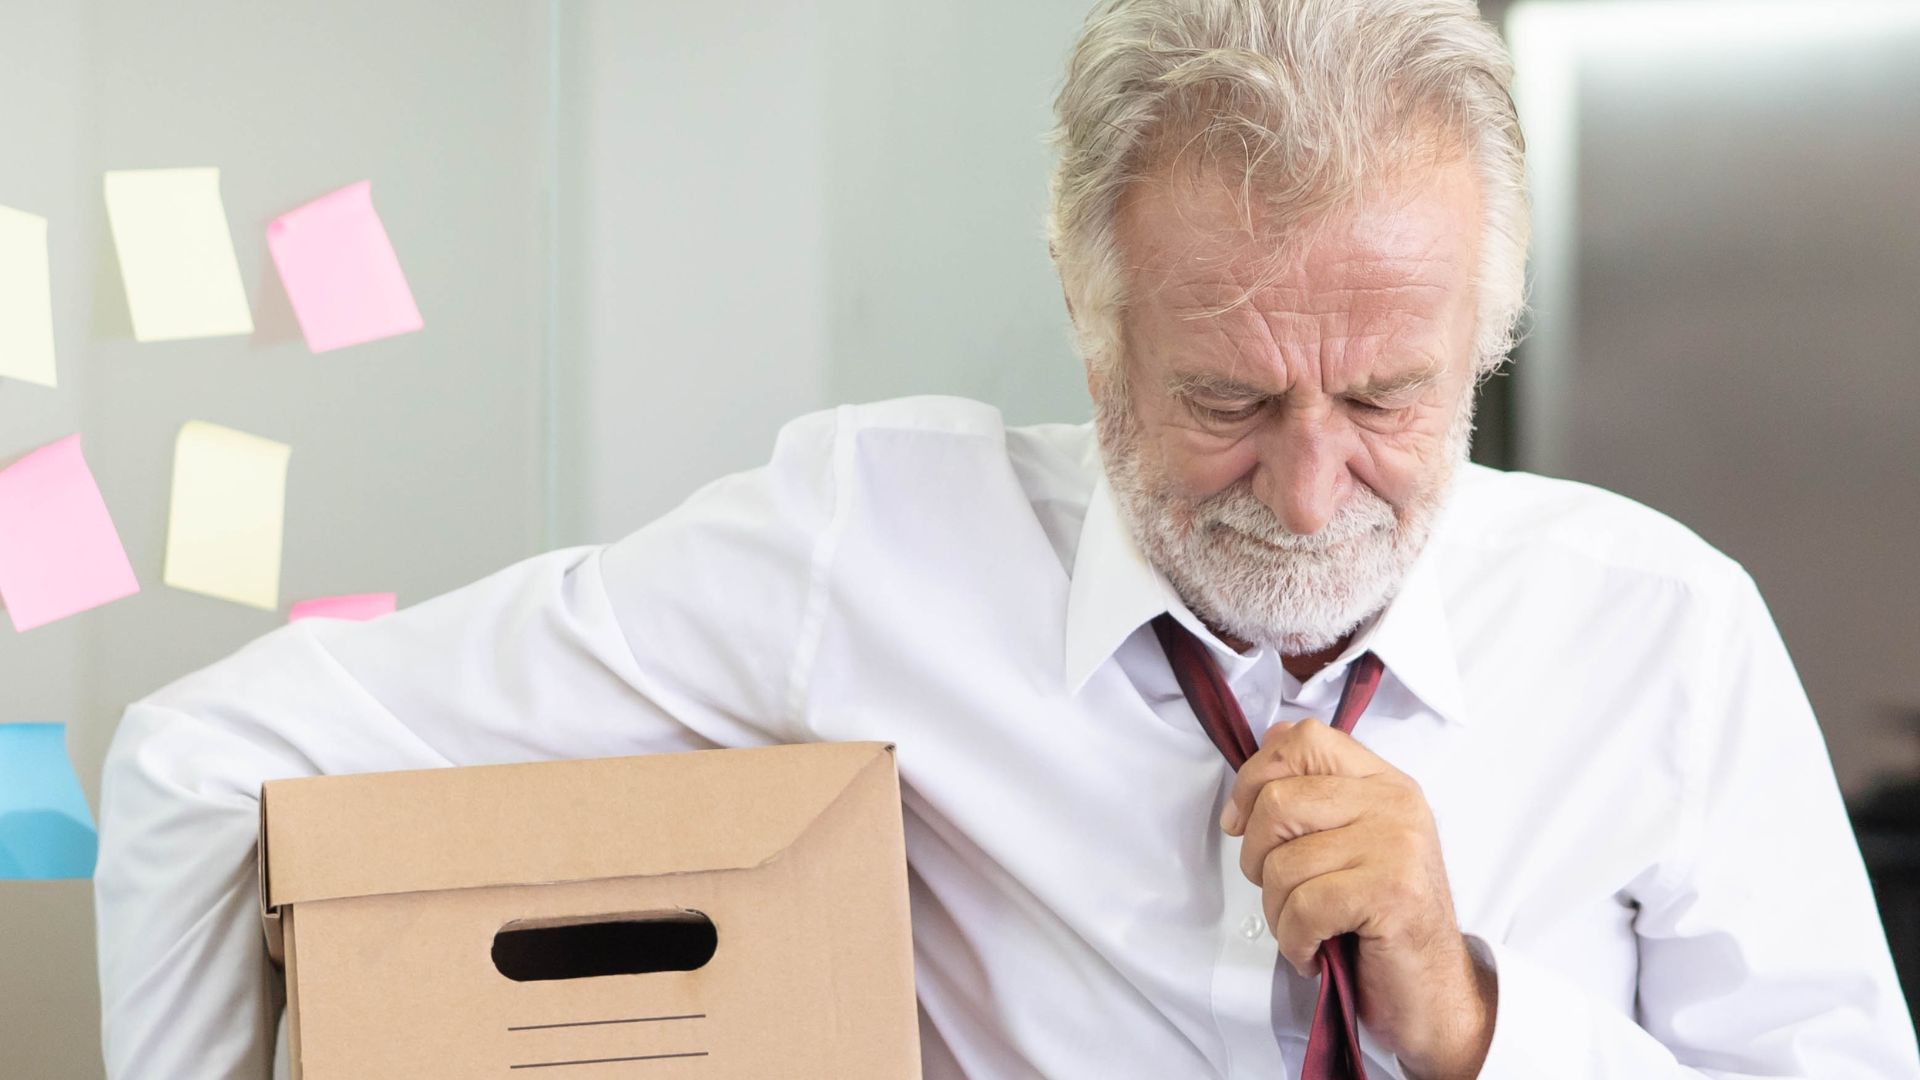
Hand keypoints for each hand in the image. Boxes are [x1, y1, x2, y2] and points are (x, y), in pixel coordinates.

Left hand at [1220, 718, 1494, 1078]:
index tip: (1242, 822)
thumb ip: (1315, 791)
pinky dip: (1296, 941)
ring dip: (1278, 911)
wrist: (1435, 993)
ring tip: (1308, 928)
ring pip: (1284, 863)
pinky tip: (1317, 951)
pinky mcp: (1391, 893)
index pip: (1305, 740)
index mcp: (1382, 783)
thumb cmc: (1381, 923)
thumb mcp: (1349, 844)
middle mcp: (1395, 804)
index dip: (1256, 778)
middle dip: (1258, 858)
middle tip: (1283, 892)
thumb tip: (1267, 745)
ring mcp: (1397, 845)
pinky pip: (1304, 907)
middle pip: (1278, 802)